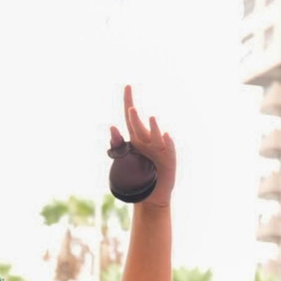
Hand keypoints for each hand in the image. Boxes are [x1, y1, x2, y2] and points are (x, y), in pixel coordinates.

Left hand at [115, 86, 177, 207]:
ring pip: (155, 136)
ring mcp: (160, 149)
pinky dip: (167, 142)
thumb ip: (117, 144)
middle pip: (138, 126)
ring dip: (153, 128)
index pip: (130, 116)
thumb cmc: (137, 174)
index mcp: (135, 137)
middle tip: (131, 109)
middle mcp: (147, 140)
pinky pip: (169, 149)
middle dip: (135, 118)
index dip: (128, 101)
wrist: (151, 194)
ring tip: (151, 118)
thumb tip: (111, 126)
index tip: (127, 85)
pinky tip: (166, 136)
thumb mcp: (124, 158)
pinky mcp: (169, 160)